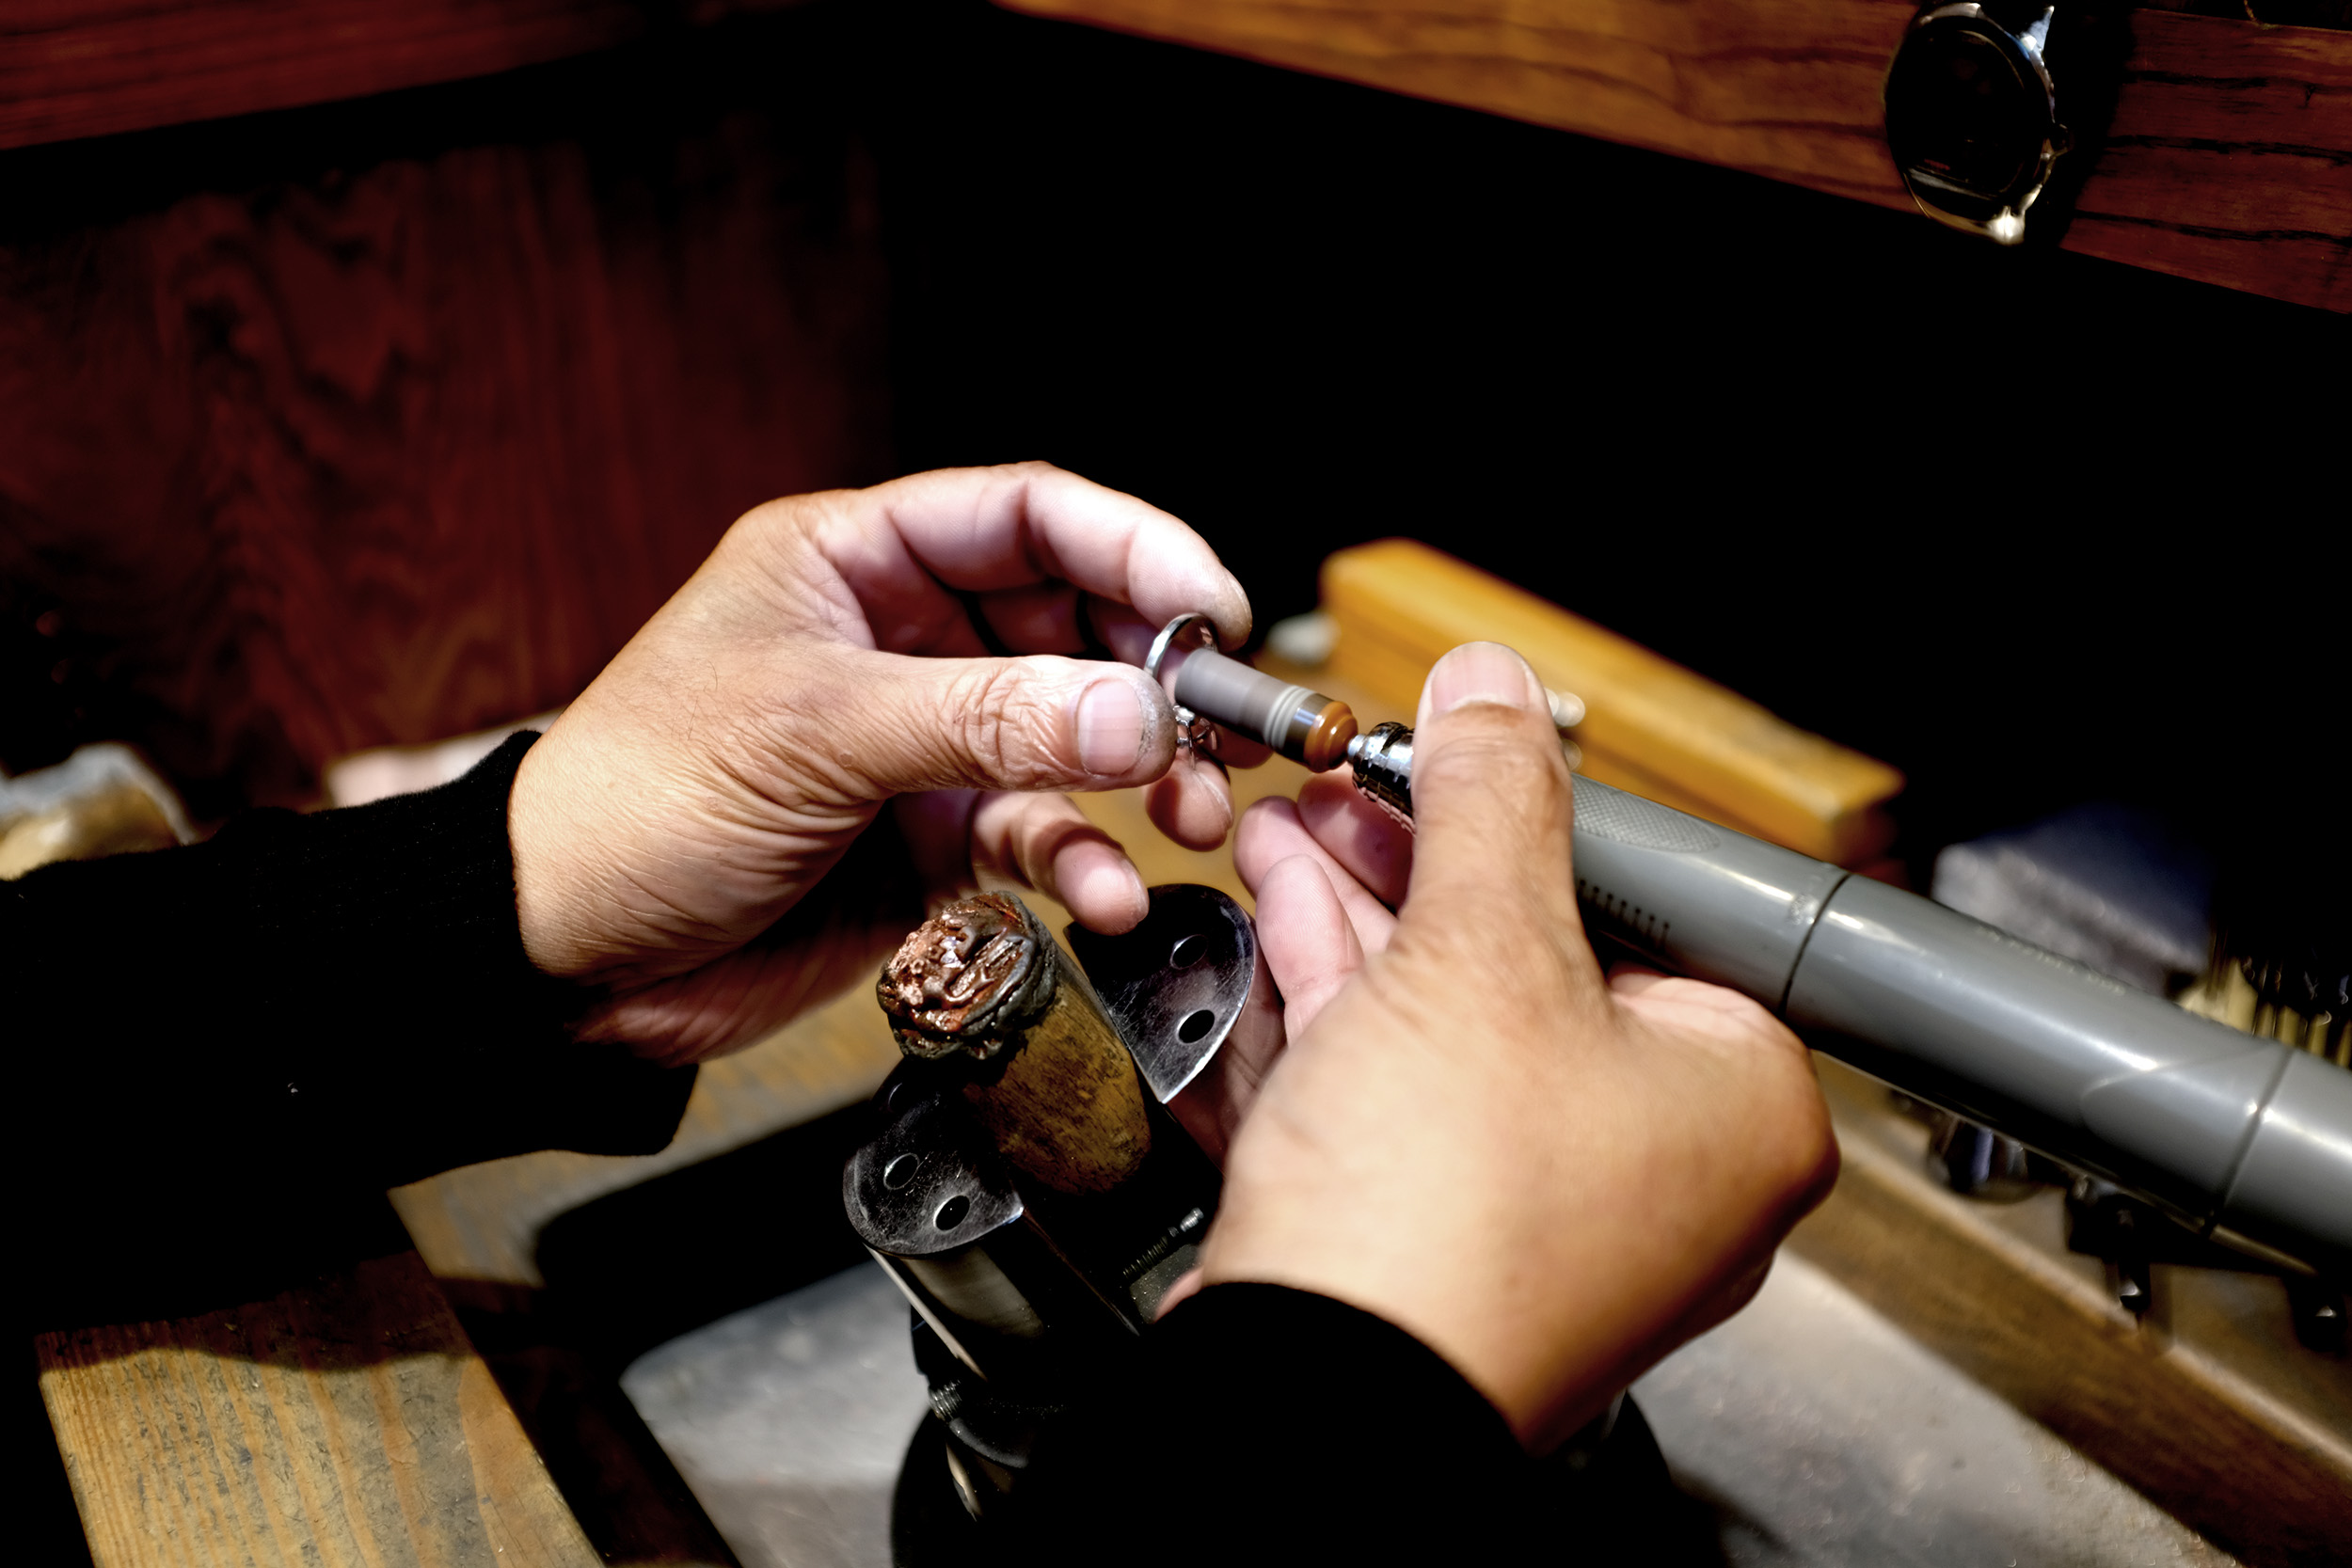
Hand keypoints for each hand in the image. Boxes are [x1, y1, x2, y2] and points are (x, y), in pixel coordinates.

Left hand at [507, 463, 1252, 1064]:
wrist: (562, 959)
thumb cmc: (636, 803)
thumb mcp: (816, 733)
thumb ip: (986, 719)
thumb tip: (1141, 710)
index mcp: (855, 563)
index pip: (1027, 518)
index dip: (1131, 548)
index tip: (1209, 608)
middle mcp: (900, 640)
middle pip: (1073, 627)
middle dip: (1153, 677)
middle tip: (1218, 727)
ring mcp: (921, 744)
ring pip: (1072, 737)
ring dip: (1137, 776)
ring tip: (1182, 814)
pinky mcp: (929, 840)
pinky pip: (1039, 834)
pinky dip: (1082, 862)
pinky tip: (1099, 894)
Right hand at [1194, 642, 1838, 1451]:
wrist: (1313, 1396)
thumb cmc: (1443, 1222)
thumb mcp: (1480, 951)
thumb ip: (1492, 799)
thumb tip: (1494, 691)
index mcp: (1741, 1104)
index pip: (1658, 906)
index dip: (1544, 813)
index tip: (1465, 752)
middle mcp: (1666, 1168)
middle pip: (1545, 955)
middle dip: (1427, 853)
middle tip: (1367, 777)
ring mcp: (1551, 1209)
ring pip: (1462, 1018)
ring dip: (1369, 910)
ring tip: (1302, 820)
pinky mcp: (1447, 1232)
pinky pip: (1411, 1085)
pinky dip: (1350, 995)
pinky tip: (1288, 909)